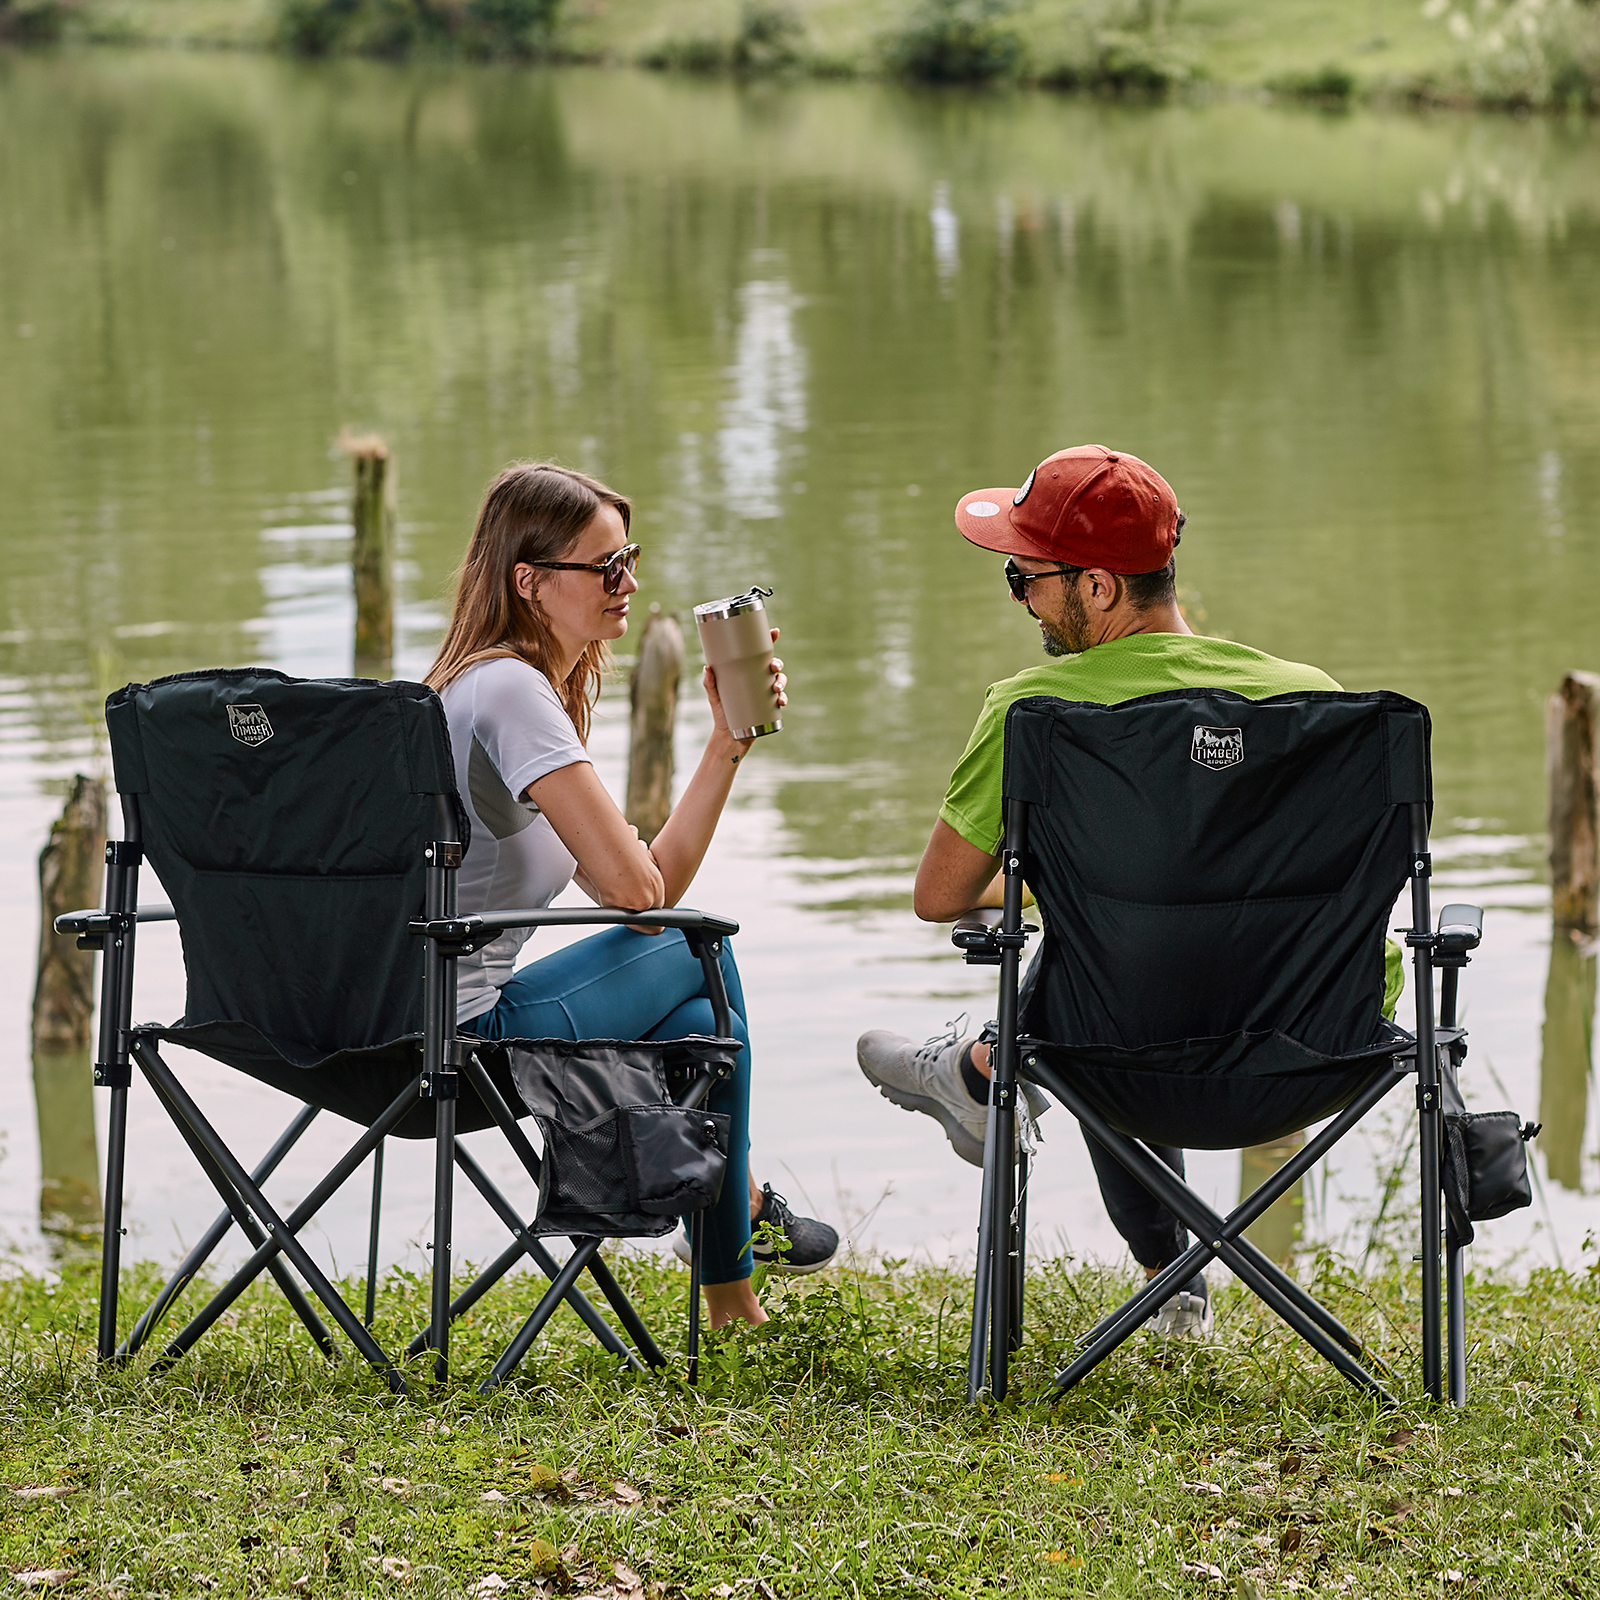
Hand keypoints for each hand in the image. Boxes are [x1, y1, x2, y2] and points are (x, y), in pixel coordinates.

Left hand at [704, 627, 785, 752]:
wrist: (729, 735)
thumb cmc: (722, 711)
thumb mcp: (714, 695)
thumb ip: (709, 682)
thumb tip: (707, 668)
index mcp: (748, 671)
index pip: (760, 652)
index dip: (769, 640)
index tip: (775, 632)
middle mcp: (759, 680)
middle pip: (774, 666)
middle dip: (778, 664)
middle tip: (773, 667)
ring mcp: (766, 693)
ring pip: (780, 681)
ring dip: (782, 681)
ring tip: (775, 688)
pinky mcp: (770, 707)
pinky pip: (782, 699)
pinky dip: (784, 698)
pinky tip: (781, 701)